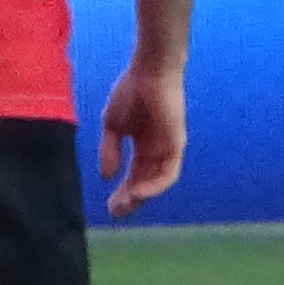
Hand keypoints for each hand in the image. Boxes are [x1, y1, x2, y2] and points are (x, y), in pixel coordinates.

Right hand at [97, 58, 186, 216]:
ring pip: (158, 182)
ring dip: (141, 196)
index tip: (109, 207)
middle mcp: (157, 151)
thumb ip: (110, 150)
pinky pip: (169, 172)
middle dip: (130, 200)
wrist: (149, 71)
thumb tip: (106, 176)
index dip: (122, 193)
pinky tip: (138, 192)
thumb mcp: (113, 125)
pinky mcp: (176, 143)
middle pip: (145, 183)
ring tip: (124, 205)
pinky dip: (155, 185)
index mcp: (143, 146)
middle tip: (115, 213)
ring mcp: (168, 148)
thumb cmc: (132, 91)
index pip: (134, 177)